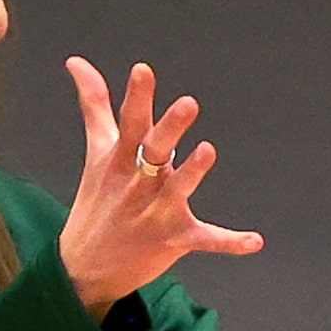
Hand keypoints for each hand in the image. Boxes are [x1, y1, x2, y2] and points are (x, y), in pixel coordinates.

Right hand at [59, 59, 262, 316]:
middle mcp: (138, 184)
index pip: (129, 123)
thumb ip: (94, 105)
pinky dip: (229, 242)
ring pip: (178, 190)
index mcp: (120, 159)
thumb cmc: (97, 203)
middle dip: (170, 128)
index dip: (137, 97)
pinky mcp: (174, 239)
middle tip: (189, 103)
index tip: (143, 70)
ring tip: (207, 149)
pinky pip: (205, 240)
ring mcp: (156, 213)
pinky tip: (254, 242)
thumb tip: (76, 60)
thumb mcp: (96, 152)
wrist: (84, 269)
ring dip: (192, 172)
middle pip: (154, 150)